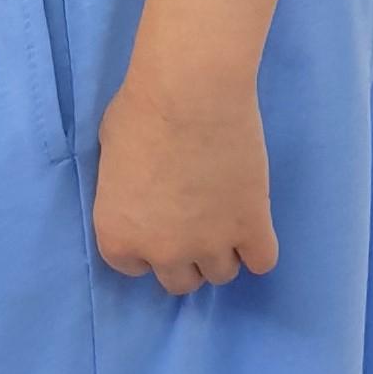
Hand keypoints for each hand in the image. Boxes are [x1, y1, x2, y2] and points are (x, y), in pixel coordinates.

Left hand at [92, 62, 279, 293]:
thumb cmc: (141, 110)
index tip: (158, 220)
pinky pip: (262, 261)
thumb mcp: (110, 155)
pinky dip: (259, 248)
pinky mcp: (252, 228)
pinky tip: (254, 224)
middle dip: (187, 255)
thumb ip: (124, 190)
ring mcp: (210, 245)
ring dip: (223, 251)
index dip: (148, 242)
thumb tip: (140, 190)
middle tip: (194, 221)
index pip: (134, 267)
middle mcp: (163, 252)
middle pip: (181, 282)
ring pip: (223, 274)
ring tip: (225, 217)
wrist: (191, 91)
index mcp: (119, 237)